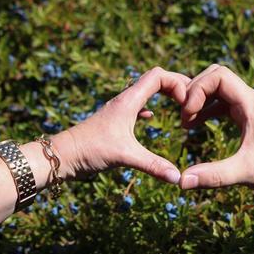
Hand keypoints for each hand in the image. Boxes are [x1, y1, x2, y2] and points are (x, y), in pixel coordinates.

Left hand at [53, 67, 190, 183]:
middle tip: (191, 97)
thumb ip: (153, 165)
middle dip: (174, 84)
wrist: (62, 155)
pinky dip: (149, 105)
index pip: (158, 76)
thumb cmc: (90, 150)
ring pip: (145, 90)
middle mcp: (125, 100)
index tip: (186, 102)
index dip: (176, 83)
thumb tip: (178, 177)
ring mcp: (119, 109)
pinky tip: (151, 117)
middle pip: (154, 79)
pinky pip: (136, 104)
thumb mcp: (125, 156)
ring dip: (163, 93)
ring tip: (178, 104)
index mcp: (129, 100)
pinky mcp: (114, 120)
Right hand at [179, 64, 253, 198]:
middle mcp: (252, 100)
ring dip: (201, 100)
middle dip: (195, 91)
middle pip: (216, 76)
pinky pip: (225, 103)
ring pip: (220, 89)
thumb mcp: (248, 172)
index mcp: (252, 104)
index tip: (188, 114)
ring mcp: (252, 107)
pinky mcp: (251, 117)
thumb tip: (182, 181)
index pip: (219, 75)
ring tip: (186, 123)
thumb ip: (215, 175)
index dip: (197, 89)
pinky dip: (209, 110)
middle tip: (184, 117)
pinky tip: (198, 125)